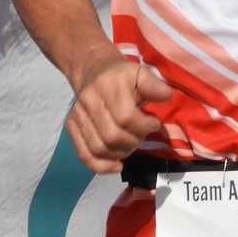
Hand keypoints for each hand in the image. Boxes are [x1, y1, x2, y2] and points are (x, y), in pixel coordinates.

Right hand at [65, 53, 173, 173]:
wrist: (93, 70)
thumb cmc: (122, 76)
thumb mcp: (140, 73)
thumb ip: (154, 85)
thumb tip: (167, 95)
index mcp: (108, 84)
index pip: (125, 117)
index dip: (144, 126)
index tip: (154, 123)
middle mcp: (89, 99)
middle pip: (112, 136)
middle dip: (134, 142)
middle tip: (142, 134)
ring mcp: (78, 114)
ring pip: (99, 148)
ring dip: (121, 153)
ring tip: (131, 144)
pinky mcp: (71, 125)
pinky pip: (84, 154)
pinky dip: (101, 166)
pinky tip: (117, 165)